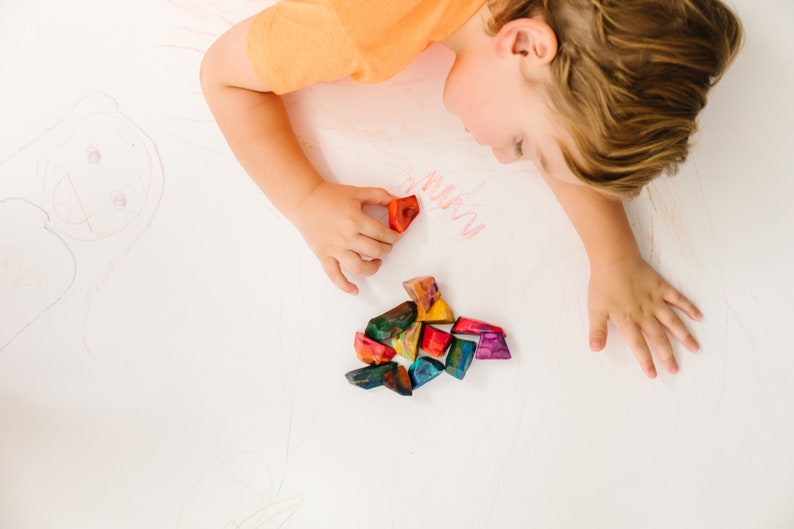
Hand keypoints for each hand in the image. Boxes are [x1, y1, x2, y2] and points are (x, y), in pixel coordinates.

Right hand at [290, 182, 401, 294]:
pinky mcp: (324, 256)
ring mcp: (335, 249)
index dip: (393, 237)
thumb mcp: (357, 192)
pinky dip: (345, 286)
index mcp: (355, 220)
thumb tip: (396, 200)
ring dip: (373, 268)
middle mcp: (346, 237)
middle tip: (387, 246)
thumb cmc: (330, 196)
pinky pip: (335, 276)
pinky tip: (355, 290)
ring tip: (377, 263)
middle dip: (386, 250)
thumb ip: (379, 195)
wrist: (305, 200)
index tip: (396, 237)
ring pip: (359, 267)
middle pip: (375, 251)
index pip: (382, 234)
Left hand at [587, 256, 701, 377]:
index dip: (646, 361)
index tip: (653, 374)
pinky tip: (699, 317)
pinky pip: (679, 299)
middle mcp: (645, 313)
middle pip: (659, 338)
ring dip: (684, 336)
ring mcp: (655, 300)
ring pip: (673, 322)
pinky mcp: (662, 287)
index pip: (638, 345)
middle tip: (675, 369)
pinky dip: (689, 307)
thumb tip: (595, 349)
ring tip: (695, 349)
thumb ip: (597, 330)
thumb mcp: (595, 309)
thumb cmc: (602, 285)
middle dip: (668, 355)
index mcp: (628, 320)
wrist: (614, 259)